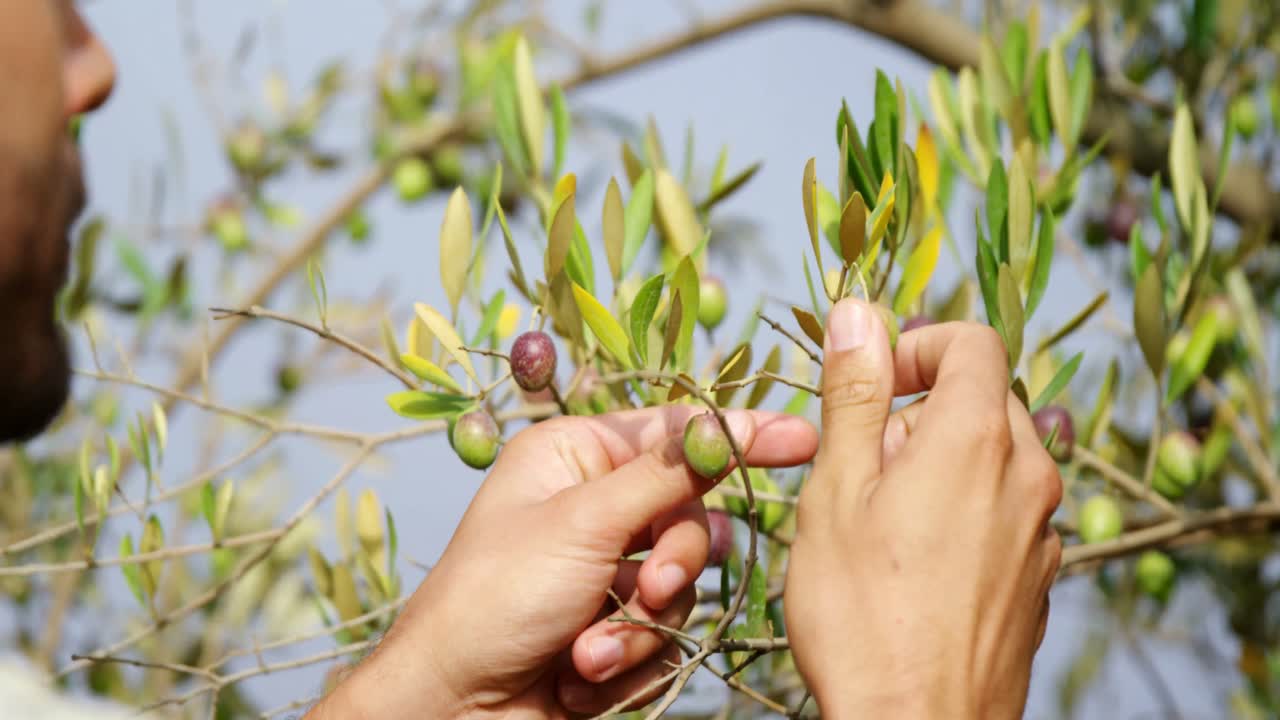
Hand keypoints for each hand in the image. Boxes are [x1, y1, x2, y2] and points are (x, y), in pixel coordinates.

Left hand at [310, 405, 816, 717]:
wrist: (456, 707)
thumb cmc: (495, 597)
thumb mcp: (584, 522)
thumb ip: (667, 475)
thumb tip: (726, 425)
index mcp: (576, 455)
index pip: (676, 433)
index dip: (739, 436)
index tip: (802, 439)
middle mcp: (594, 504)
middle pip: (689, 516)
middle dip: (669, 565)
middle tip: (646, 588)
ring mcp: (606, 568)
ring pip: (682, 583)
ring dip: (639, 625)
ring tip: (587, 650)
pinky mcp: (615, 624)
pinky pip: (666, 633)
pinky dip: (629, 657)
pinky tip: (579, 671)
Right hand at [785, 299, 1061, 718]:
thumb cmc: (862, 615)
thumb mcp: (836, 490)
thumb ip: (856, 394)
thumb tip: (859, 313)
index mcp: (978, 439)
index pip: (974, 341)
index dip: (919, 344)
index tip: (874, 384)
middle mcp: (1029, 476)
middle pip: (984, 400)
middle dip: (920, 411)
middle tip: (860, 467)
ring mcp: (1042, 533)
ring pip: (994, 460)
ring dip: (940, 465)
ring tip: (880, 524)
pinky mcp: (1039, 580)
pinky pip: (1005, 514)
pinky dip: (963, 512)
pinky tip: (913, 567)